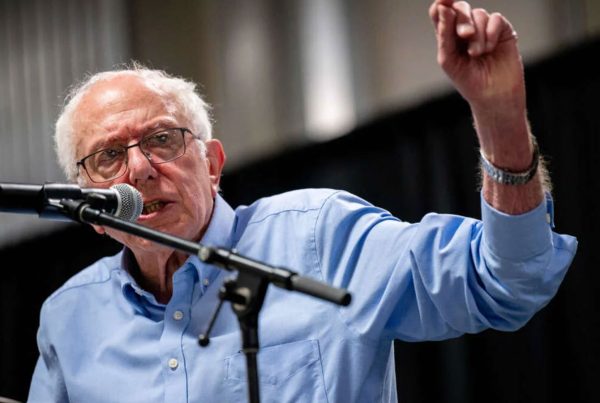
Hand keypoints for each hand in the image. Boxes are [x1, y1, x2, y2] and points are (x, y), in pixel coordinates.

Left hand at [430, 1, 544, 213]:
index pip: (441, 11)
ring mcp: (484, 29)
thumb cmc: (468, 81)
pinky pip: (495, 19)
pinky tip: (488, 49)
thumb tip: (444, 6)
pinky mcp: (502, 31)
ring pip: (478, 14)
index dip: (442, 3)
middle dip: (462, 19)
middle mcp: (466, 29)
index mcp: (448, 36)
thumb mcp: (448, 59)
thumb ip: (444, 33)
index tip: (444, 1)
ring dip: (477, 34)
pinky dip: (490, 32)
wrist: (493, 96)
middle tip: (464, 36)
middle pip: (460, 8)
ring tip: (477, 54)